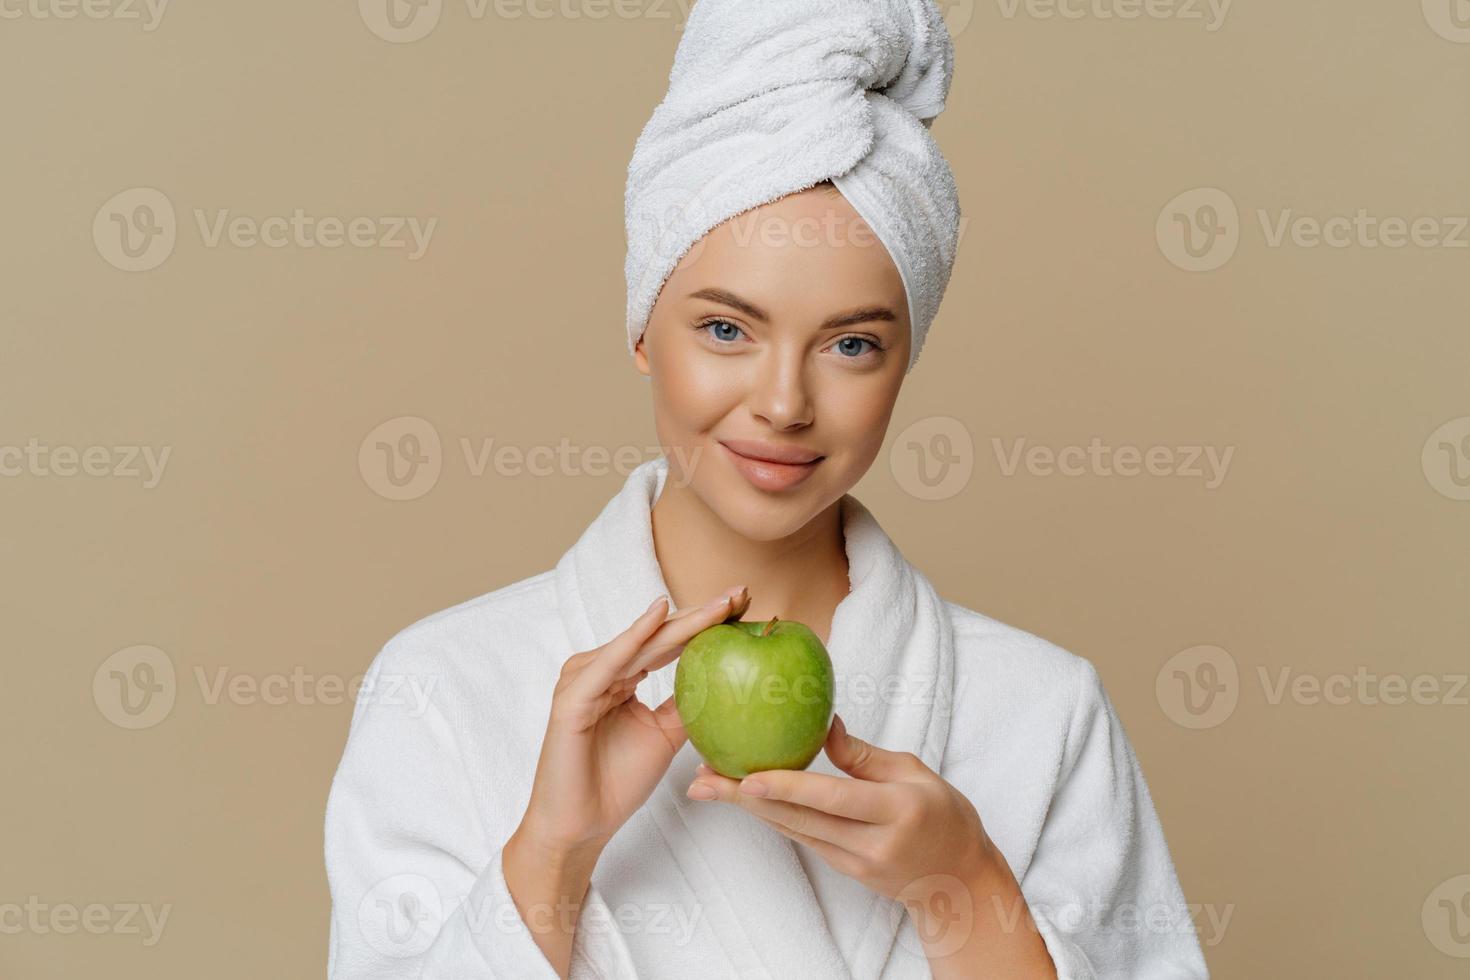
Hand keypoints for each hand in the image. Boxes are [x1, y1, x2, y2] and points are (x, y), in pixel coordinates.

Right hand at [516, 584, 751, 858]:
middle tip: (741, 593)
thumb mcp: (665, 736)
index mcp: (621, 675)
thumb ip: (687, 705)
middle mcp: (601, 670)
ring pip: (641, 643)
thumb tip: (728, 679)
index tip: (745, 606)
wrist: (580, 826)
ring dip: (680, 621)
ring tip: (719, 605)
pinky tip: (660, 616)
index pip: (668, 642)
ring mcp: (584, 681)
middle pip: (657, 635)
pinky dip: (634, 639)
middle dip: (701, 613)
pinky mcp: (572, 699)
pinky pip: (609, 663)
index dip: (705, 623)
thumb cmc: (616, 782)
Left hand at [686, 714, 1055, 977]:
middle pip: (799, 818)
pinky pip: (801, 837)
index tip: (748, 776)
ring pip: (792, 830)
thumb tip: (823, 725)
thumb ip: (864, 755)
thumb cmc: (943, 816)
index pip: (833, 798)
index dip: (788, 788)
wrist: (957, 879)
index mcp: (896, 810)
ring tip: (707, 785)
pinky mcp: (844, 869)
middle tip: (702, 778)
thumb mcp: (914, 772)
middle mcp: (872, 842)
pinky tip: (743, 798)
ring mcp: (855, 861)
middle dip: (745, 798)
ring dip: (748, 808)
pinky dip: (771, 816)